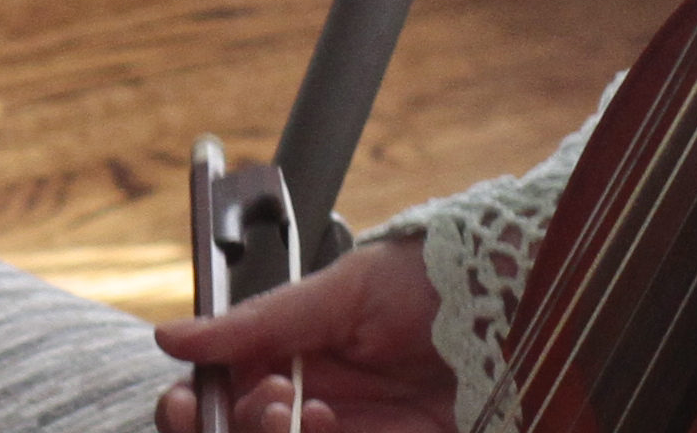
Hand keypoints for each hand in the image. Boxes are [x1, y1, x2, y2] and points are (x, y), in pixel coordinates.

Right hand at [154, 236, 454, 432]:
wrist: (523, 303)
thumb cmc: (438, 279)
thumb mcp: (345, 289)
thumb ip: (260, 322)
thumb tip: (173, 336)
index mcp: (288, 355)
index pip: (219, 394)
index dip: (193, 406)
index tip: (186, 402)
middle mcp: (311, 405)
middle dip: (231, 429)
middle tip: (266, 404)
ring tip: (293, 412)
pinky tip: (332, 426)